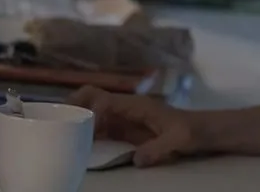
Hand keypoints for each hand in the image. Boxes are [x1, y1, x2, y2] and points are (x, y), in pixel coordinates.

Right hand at [69, 87, 202, 166]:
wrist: (202, 131)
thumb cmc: (191, 131)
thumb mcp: (177, 140)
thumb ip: (157, 149)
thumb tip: (136, 161)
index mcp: (136, 105)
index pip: (104, 100)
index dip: (89, 111)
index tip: (79, 127)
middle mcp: (126, 108)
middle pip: (93, 98)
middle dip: (74, 105)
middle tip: (57, 121)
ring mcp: (125, 118)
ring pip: (94, 112)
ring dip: (79, 120)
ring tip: (61, 133)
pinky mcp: (126, 130)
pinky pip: (101, 128)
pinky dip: (89, 133)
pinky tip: (80, 144)